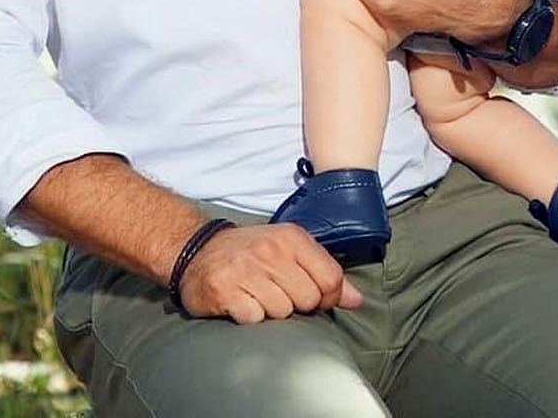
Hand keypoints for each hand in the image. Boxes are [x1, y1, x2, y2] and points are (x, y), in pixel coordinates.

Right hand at [176, 223, 362, 322]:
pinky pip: (254, 319)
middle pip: (308, 300)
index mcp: (293, 238)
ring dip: (271, 311)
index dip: (327, 297)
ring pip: (282, 312)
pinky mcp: (224, 291)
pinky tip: (241, 302)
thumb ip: (326, 273)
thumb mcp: (292, 251)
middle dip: (297, 304)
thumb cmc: (254, 253)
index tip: (313, 296)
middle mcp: (270, 251)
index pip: (331, 279)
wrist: (199, 250)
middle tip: (277, 291)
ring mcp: (246, 270)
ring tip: (257, 295)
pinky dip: (250, 316)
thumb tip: (358, 300)